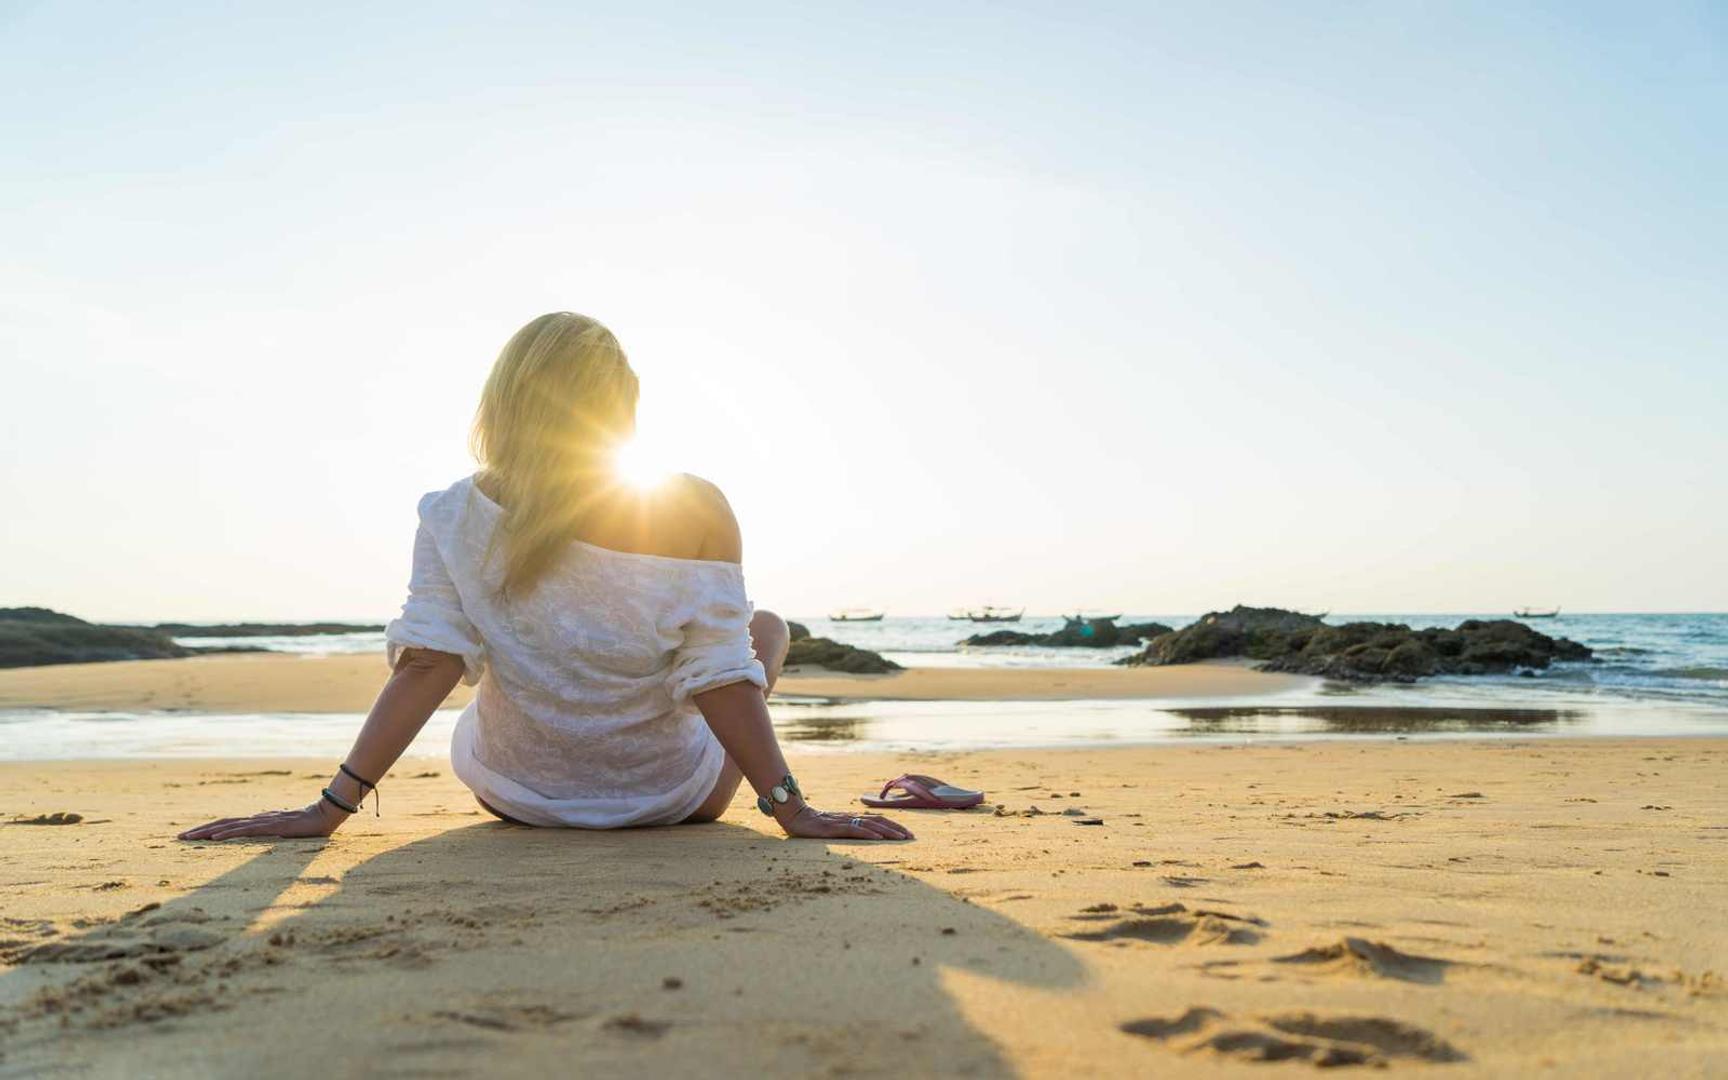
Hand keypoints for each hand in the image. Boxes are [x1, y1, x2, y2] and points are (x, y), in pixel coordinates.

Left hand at [177, 801, 345, 841]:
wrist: (324, 816)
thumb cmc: (307, 824)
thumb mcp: (283, 828)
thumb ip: (268, 826)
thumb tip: (255, 825)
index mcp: (257, 821)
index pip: (227, 824)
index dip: (208, 829)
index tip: (191, 836)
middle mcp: (255, 819)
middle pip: (222, 824)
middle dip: (200, 830)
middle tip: (179, 838)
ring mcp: (261, 822)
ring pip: (228, 827)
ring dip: (207, 832)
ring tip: (189, 838)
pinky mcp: (269, 827)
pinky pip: (244, 831)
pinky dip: (227, 834)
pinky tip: (213, 839)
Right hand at [778, 804, 912, 840]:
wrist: (794, 816)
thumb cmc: (813, 824)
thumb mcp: (834, 828)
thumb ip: (847, 829)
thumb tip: (863, 835)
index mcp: (852, 818)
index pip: (878, 819)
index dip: (894, 825)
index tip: (908, 834)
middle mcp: (851, 818)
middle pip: (879, 821)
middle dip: (897, 829)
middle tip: (912, 837)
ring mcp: (842, 822)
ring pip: (870, 825)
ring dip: (888, 831)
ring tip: (901, 838)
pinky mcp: (833, 828)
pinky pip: (854, 830)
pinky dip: (868, 832)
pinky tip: (878, 837)